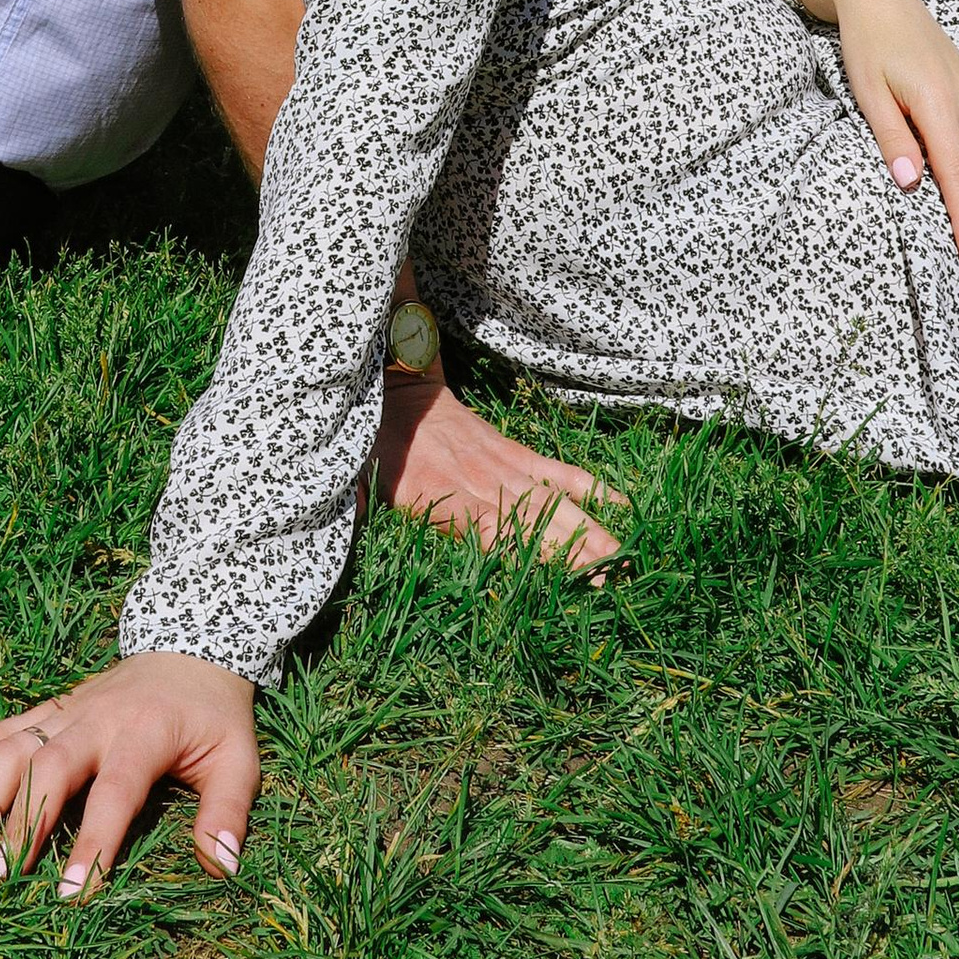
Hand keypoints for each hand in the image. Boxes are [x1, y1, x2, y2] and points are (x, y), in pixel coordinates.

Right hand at [0, 654, 257, 896]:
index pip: (115, 791)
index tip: (72, 895)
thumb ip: (229, 811)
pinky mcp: (47, 709)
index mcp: (144, 733)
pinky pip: (0, 731)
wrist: (187, 645)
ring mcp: (65, 710)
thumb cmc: (212, 716)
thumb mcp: (238, 759)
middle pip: (49, 766)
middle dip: (20, 822)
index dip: (93, 841)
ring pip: (14, 746)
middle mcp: (96, 719)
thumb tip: (222, 869)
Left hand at [375, 371, 624, 576]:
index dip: (520, 553)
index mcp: (438, 493)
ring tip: (622, 557)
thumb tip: (335, 526)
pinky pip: (555, 470)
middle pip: (533, 522)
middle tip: (610, 581)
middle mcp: (477, 482)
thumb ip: (350, 501)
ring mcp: (499, 464)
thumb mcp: (354, 472)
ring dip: (589, 529)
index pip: (487, 530)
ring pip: (552, 500)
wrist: (394, 377)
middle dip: (573, 552)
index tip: (552, 580)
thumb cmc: (373, 437)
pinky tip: (622, 504)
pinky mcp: (511, 450)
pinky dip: (589, 486)